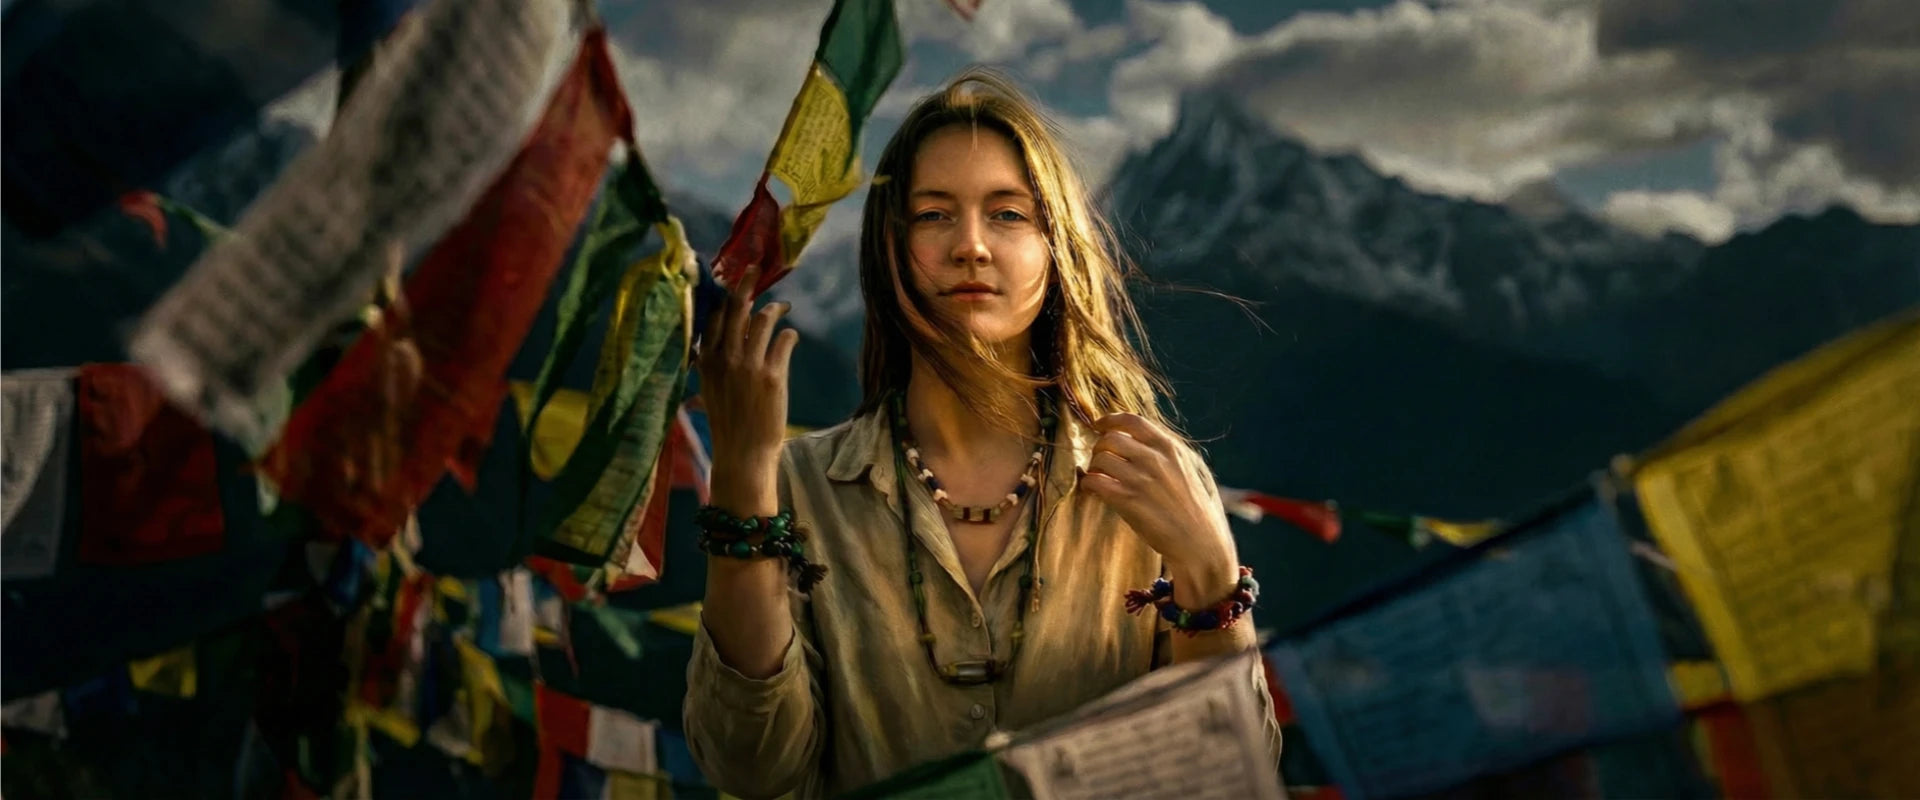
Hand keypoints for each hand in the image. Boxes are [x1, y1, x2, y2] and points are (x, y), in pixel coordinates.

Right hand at [695, 262, 797, 504]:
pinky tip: (791, 336)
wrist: (743, 452)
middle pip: (737, 308)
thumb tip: (707, 354)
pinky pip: (784, 340)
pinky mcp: (773, 375)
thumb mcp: (709, 392)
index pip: (714, 316)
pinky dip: (790, 334)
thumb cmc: (727, 424)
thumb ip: (710, 367)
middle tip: (756, 269)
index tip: (734, 284)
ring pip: (762, 320)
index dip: (725, 296)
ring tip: (782, 308)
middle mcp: (725, 358)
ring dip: (774, 309)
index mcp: (706, 360)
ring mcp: (749, 365)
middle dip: (747, 284)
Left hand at [1080, 413, 1239, 605]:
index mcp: (1171, 448)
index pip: (1133, 421)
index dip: (1110, 420)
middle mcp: (1155, 460)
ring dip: (1093, 467)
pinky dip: (1088, 484)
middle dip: (1099, 447)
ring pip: (1100, 459)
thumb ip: (1168, 452)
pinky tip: (1092, 491)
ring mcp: (1141, 480)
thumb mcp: (1191, 470)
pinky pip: (1095, 482)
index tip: (1099, 425)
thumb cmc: (1197, 510)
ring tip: (1097, 478)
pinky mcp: (1128, 501)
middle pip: (1111, 438)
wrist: (1201, 544)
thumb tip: (1140, 439)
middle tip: (1099, 460)